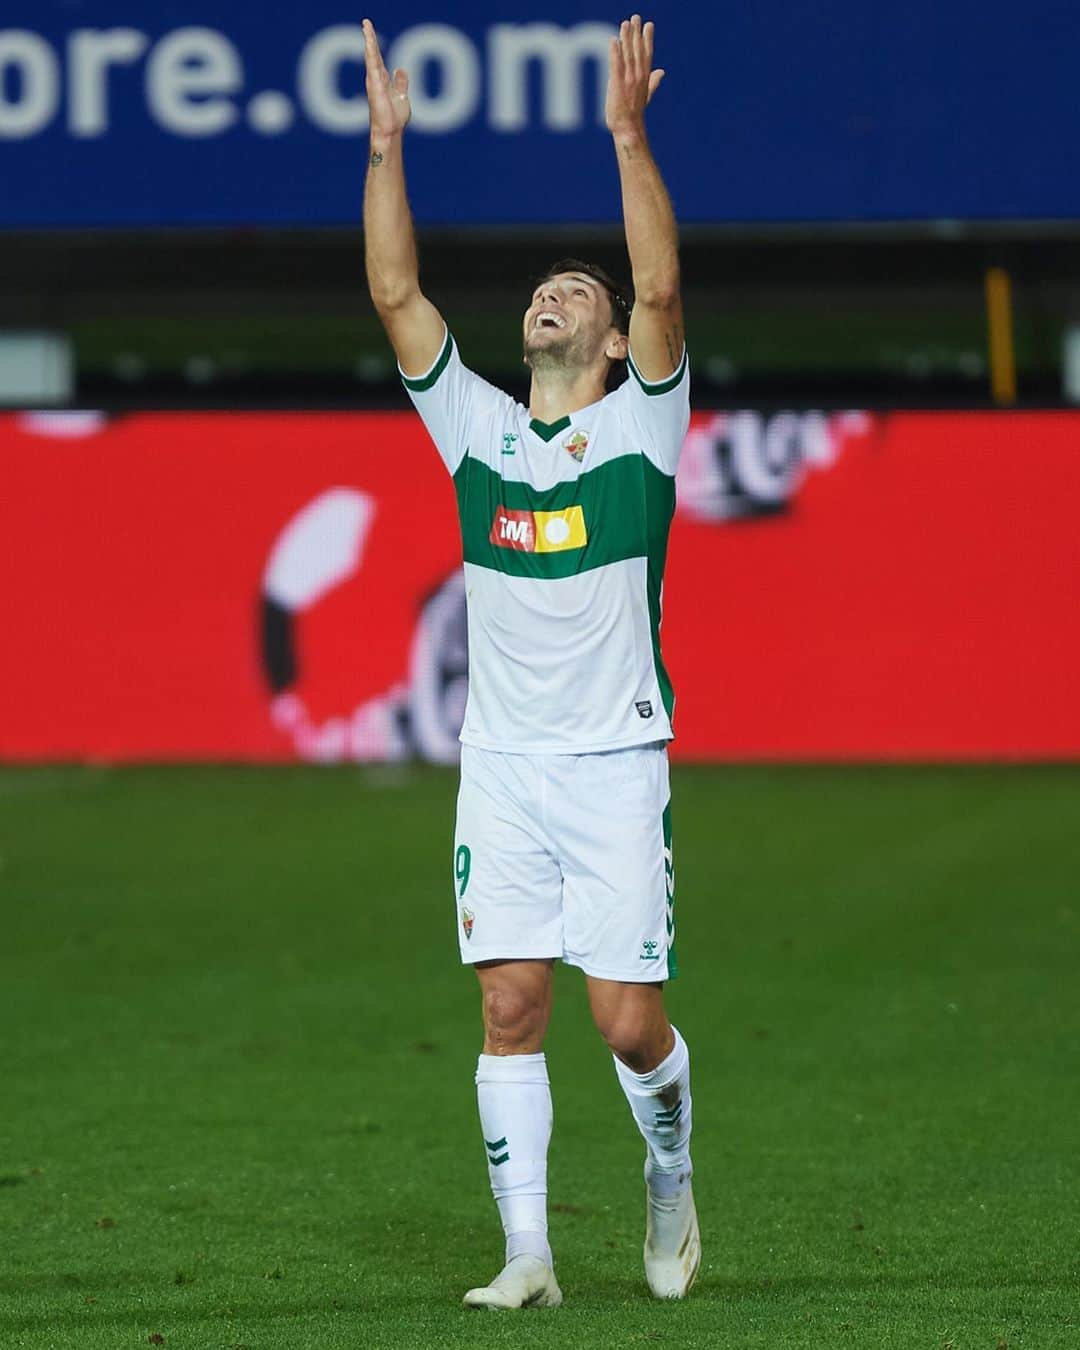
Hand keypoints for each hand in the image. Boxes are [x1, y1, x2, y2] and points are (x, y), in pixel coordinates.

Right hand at [363, 18, 410, 141]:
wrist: (390, 132)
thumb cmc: (394, 119)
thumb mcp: (401, 96)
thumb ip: (400, 83)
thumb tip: (401, 69)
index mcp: (382, 81)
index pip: (378, 59)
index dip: (375, 46)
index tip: (371, 33)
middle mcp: (376, 79)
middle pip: (373, 54)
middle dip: (370, 38)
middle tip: (366, 23)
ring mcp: (374, 82)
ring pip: (371, 56)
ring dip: (369, 40)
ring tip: (366, 26)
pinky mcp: (375, 85)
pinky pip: (372, 65)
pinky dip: (371, 52)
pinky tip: (369, 41)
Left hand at [605, 14, 664, 136]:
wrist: (628, 128)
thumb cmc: (634, 113)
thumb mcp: (646, 95)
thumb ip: (653, 81)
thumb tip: (662, 71)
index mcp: (645, 77)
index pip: (647, 54)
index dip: (648, 38)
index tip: (649, 24)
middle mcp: (637, 76)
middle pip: (637, 50)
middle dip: (636, 33)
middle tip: (636, 17)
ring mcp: (627, 80)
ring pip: (627, 54)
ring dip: (626, 38)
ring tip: (625, 23)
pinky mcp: (616, 84)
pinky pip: (615, 65)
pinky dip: (615, 52)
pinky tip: (613, 41)